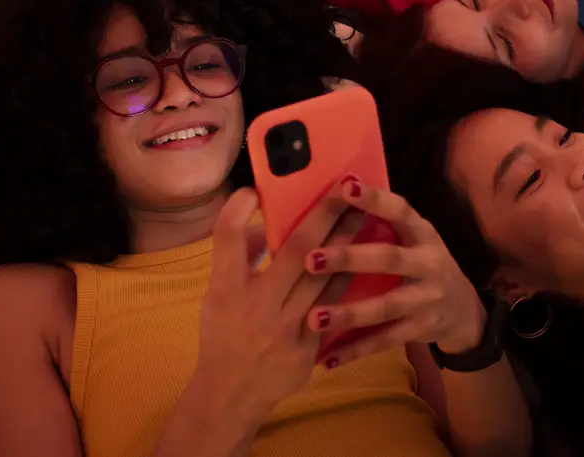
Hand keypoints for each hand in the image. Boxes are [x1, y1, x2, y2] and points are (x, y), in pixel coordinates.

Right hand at [194, 188, 356, 423]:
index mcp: (226, 290)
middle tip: (346, 188)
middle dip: (324, 216)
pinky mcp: (307, 347)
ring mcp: (285, 329)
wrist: (229, 395)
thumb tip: (263, 225)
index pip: (227, 240)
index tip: (253, 189)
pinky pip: (334, 307)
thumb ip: (238, 258)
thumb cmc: (223, 336)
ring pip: (323, 277)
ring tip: (366, 214)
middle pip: (294, 252)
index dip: (237, 211)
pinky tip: (367, 260)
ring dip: (347, 243)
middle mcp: (255, 307)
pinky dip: (349, 280)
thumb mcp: (217, 296)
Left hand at [305, 181, 487, 366]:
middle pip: (389, 258)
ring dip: (349, 313)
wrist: (464, 312)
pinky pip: (386, 341)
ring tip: (314, 318)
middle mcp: (429, 263)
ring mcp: (428, 299)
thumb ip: (384, 226)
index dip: (375, 199)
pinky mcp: (423, 329)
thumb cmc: (423, 267)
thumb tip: (335, 196)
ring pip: (386, 306)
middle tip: (310, 259)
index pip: (400, 210)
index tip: (344, 187)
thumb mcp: (414, 241)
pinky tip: (327, 359)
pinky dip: (356, 351)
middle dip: (349, 258)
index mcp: (423, 234)